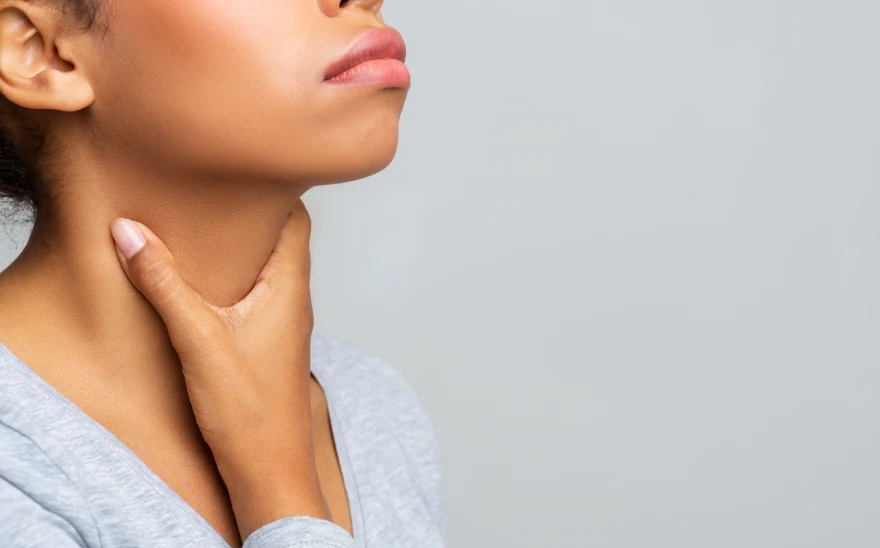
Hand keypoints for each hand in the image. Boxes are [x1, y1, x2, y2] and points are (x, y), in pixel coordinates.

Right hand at [108, 199, 328, 539]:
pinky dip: (237, 276)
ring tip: (205, 227)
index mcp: (289, 288)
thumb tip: (130, 232)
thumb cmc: (250, 412)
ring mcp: (285, 323)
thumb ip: (164, 285)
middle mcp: (295, 301)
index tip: (244, 167)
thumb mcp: (198, 340)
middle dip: (253, 212)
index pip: (298, 220)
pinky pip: (259, 294)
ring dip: (244, 246)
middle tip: (214, 189)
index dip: (276, 189)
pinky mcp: (270, 344)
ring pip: (271, 267)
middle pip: (284, 239)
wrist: (270, 470)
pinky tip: (208, 283)